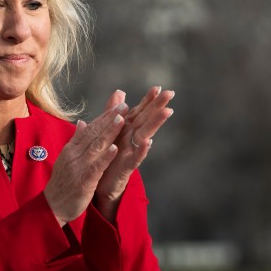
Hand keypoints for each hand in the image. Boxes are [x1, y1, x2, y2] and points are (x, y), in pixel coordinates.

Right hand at [44, 102, 127, 224]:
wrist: (52, 206)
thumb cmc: (62, 183)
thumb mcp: (67, 158)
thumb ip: (76, 140)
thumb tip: (82, 122)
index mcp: (71, 149)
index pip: (90, 129)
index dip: (104, 117)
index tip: (117, 106)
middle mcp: (74, 155)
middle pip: (94, 134)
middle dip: (109, 119)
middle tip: (123, 106)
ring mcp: (78, 167)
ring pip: (96, 147)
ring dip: (109, 133)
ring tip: (122, 120)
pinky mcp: (84, 181)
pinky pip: (96, 167)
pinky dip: (105, 157)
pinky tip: (115, 148)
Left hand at [94, 86, 174, 220]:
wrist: (99, 184)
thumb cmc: (107, 156)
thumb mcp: (110, 130)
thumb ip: (114, 111)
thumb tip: (120, 91)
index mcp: (126, 130)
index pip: (139, 112)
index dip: (148, 100)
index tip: (158, 87)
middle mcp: (132, 139)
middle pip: (146, 120)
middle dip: (158, 106)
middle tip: (171, 93)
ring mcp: (131, 153)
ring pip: (145, 135)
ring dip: (156, 123)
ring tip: (167, 111)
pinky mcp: (126, 167)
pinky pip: (135, 158)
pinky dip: (142, 150)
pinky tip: (149, 142)